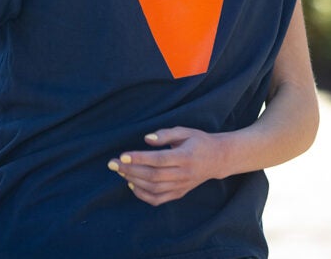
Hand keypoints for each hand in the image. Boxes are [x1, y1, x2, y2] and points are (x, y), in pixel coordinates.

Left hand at [107, 127, 224, 205]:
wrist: (217, 159)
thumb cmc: (198, 141)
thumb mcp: (185, 131)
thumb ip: (165, 134)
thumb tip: (146, 139)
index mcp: (186, 156)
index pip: (159, 159)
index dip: (140, 158)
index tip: (123, 155)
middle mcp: (184, 174)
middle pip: (153, 176)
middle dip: (130, 170)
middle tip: (113, 164)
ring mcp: (182, 186)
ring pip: (154, 189)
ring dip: (134, 181)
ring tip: (120, 171)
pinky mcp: (179, 193)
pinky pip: (158, 199)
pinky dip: (142, 195)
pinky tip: (131, 184)